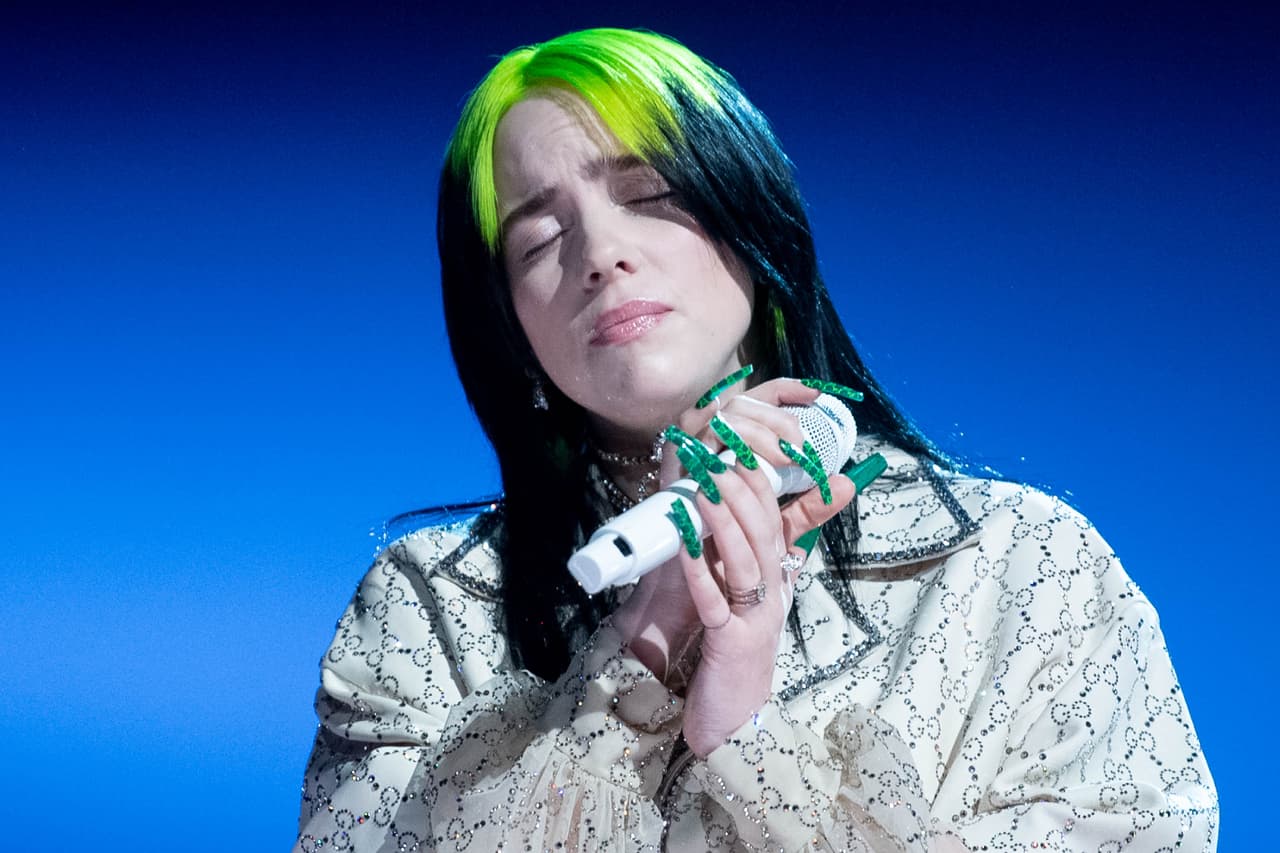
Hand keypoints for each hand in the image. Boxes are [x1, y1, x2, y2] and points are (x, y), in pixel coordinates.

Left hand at [669, 378, 855, 755]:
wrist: (733, 725)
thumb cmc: (730, 656)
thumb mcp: (738, 599)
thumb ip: (734, 554)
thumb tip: (721, 509)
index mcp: (775, 580)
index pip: (776, 520)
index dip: (760, 481)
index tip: (740, 445)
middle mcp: (773, 595)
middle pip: (765, 532)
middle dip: (744, 490)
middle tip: (721, 453)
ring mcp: (755, 620)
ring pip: (746, 561)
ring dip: (725, 521)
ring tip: (706, 486)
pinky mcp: (732, 646)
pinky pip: (717, 603)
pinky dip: (702, 572)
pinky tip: (685, 545)